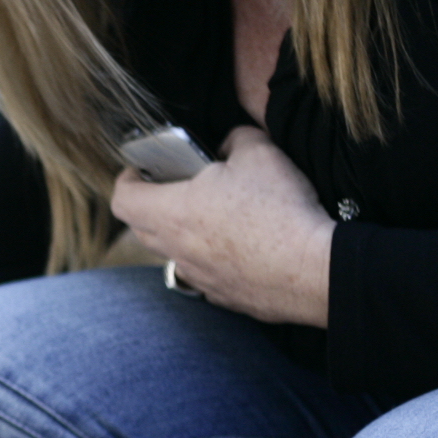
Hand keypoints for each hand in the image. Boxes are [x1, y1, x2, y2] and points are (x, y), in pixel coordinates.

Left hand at [107, 124, 336, 326]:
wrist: (314, 270)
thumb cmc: (281, 209)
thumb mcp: (258, 151)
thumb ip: (233, 140)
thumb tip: (227, 146)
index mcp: (173, 212)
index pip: (122, 199)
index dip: (128, 180)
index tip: (142, 171)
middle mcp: (178, 250)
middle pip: (142, 230)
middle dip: (152, 205)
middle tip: (179, 187)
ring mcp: (200, 278)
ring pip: (175, 254)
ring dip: (183, 235)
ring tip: (214, 216)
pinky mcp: (224, 297)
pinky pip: (205, 275)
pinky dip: (213, 260)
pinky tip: (243, 247)